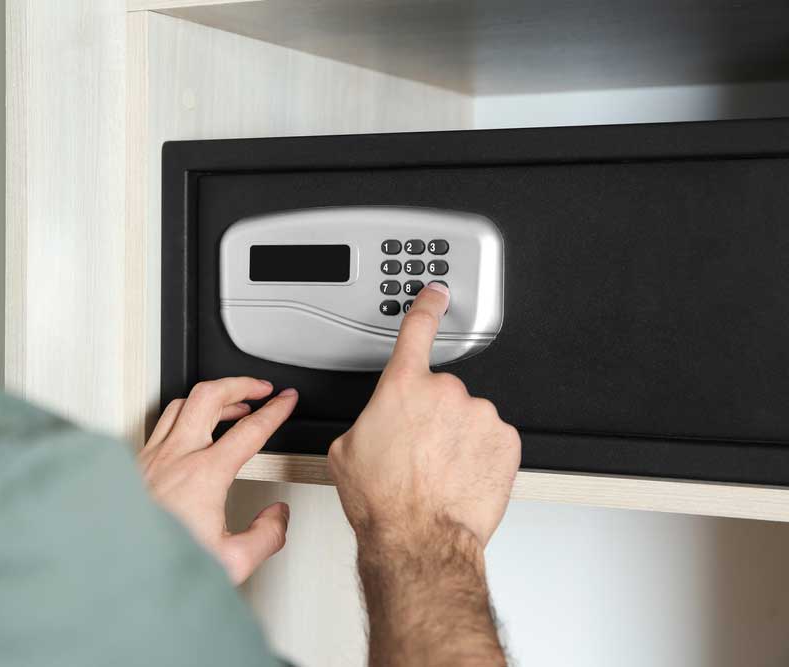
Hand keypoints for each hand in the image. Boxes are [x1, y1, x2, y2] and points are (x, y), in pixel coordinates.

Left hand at [139, 377, 297, 583]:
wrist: (114, 572)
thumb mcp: (231, 563)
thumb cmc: (160, 568)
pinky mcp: (135, 466)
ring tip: (231, 403)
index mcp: (203, 476)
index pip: (250, 430)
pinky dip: (186, 413)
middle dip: (241, 384)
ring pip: (182, 403)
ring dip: (212, 397)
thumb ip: (266, 536)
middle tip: (261, 387)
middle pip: (209, 396)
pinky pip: (162, 423)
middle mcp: (174, 458)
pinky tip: (192, 426)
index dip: (276, 410)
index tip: (287, 401)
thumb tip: (277, 516)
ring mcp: (150, 458)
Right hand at [329, 282, 520, 553]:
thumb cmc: (382, 501)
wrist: (418, 538)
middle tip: (418, 450)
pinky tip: (461, 476)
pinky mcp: (506, 440)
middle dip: (431, 415)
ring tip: (438, 470)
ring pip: (468, 417)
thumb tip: (375, 422)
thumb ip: (366, 419)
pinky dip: (479, 454)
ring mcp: (480, 415)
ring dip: (456, 437)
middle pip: (441, 391)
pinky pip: (491, 439)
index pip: (417, 329)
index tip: (436, 292)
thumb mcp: (346, 450)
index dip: (427, 305)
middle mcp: (445, 392)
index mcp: (402, 386)